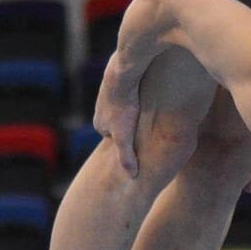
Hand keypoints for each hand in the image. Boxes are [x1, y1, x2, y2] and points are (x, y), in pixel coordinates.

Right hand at [93, 54, 143, 178]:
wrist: (122, 73)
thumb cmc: (124, 105)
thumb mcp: (124, 135)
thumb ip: (126, 156)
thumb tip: (132, 176)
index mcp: (99, 123)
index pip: (115, 138)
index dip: (130, 140)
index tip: (143, 140)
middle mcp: (100, 108)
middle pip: (120, 121)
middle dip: (132, 124)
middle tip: (149, 125)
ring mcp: (108, 93)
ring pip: (126, 106)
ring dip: (136, 109)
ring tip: (152, 110)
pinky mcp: (118, 79)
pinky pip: (131, 92)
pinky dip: (138, 95)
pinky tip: (151, 94)